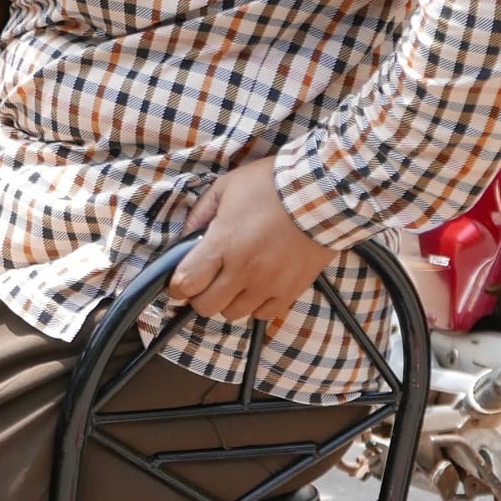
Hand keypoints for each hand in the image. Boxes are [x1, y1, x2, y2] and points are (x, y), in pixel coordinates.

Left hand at [168, 158, 329, 326]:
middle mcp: (243, 271)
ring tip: (235, 282)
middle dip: (200, 296)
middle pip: (206, 307)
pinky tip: (257, 287)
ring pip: (233, 314)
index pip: (186, 283)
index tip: (179, 282)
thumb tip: (184, 238)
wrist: (322, 193)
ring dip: (228, 301)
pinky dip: (255, 305)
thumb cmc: (271, 185)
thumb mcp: (227, 187)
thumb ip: (200, 214)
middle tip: (206, 282)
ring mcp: (268, 284)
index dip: (177, 287)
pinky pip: (263, 315)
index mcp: (223, 244)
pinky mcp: (290, 291)